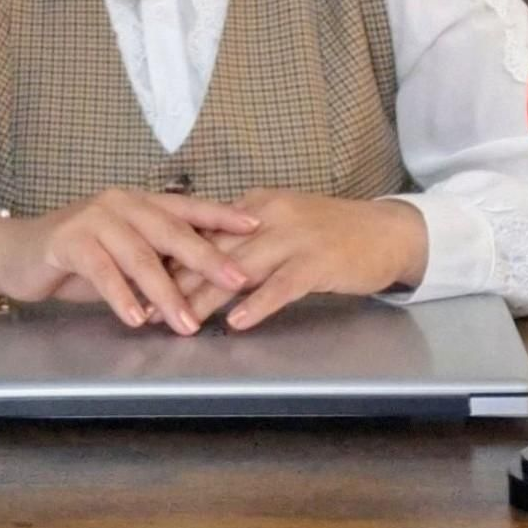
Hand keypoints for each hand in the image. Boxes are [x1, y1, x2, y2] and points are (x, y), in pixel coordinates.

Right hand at [0, 189, 258, 335]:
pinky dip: (122, 296)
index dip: (222, 216)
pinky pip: (102, 271)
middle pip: (171, 231)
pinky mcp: (68, 240)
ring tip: (187, 323)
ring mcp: (93, 218)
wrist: (18, 252)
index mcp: (139, 202)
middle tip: (237, 280)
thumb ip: (159, 258)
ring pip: (139, 256)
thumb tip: (208, 278)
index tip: (257, 226)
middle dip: (207, 258)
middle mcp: (120, 203)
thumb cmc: (78, 255)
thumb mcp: (125, 252)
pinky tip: (136, 318)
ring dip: (165, 293)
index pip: (189, 207)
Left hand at [166, 190, 426, 330]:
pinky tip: (237, 322)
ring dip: (207, 297)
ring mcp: (294, 237)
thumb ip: (245, 238)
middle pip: (214, 250)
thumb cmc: (330, 232)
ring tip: (181, 320)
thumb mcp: (281, 223)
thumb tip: (199, 257)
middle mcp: (269, 215)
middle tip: (148, 307)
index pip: (204, 230)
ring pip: (241, 269)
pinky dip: (258, 303)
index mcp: (255, 205)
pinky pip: (282, 285)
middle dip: (177, 280)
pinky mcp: (318, 261)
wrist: (386, 230)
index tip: (141, 278)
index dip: (171, 256)